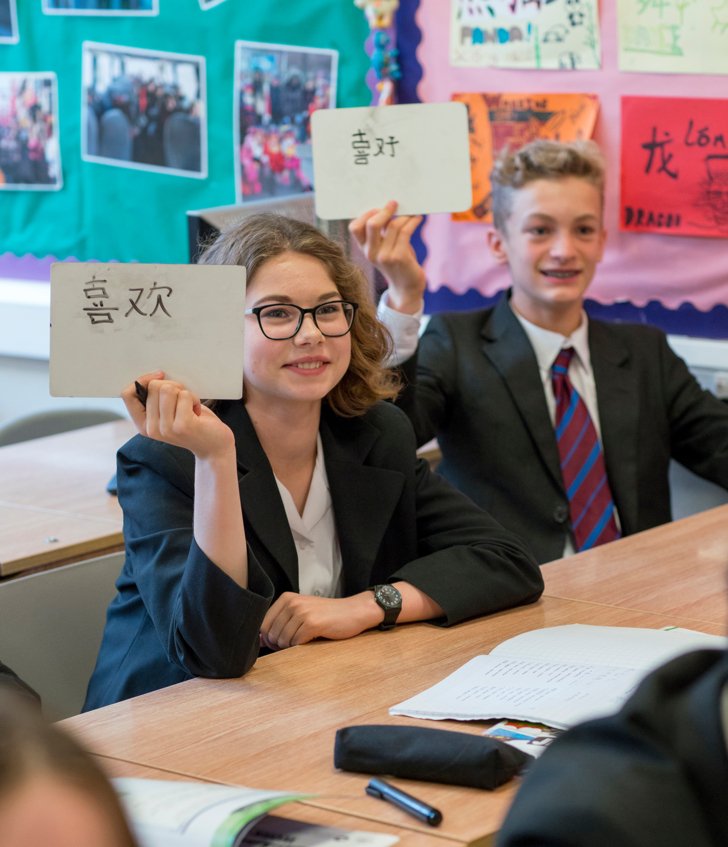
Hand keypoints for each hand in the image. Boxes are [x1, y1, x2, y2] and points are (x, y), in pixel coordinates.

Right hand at [122, 372, 233, 459]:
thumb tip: (153, 376)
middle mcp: (151, 428)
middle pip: (153, 387)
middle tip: (184, 400)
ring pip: (168, 389)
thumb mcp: (169, 412)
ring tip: (190, 406)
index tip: (160, 376)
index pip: (127, 394)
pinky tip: (197, 411)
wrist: (214, 448)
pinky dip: (194, 398)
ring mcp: (166, 428)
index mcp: (143, 424)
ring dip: (184, 392)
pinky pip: (184, 395)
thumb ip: (158, 398)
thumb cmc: (194, 424)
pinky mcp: (182, 425)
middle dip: (172, 385)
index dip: (142, 380)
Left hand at [260, 591, 380, 649]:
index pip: (263, 624)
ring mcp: (302, 612)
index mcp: (286, 598)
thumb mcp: (301, 612)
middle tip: (294, 643)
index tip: (279, 642)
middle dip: (279, 645)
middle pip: (271, 634)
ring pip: (282, 640)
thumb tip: (259, 640)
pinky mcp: (312, 623)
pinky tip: (312, 638)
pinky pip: (296, 643)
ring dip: (291, 646)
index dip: (268, 638)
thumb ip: (280, 623)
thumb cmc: (326, 615)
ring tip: (304, 640)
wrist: (353, 611)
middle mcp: (292, 603)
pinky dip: (301, 646)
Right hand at [348, 201, 424, 313]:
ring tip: (411, 214)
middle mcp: (371, 253)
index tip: (379, 208)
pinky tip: (417, 219)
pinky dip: (413, 222)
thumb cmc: (397, 262)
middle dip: (384, 210)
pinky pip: (405, 232)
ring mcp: (385, 256)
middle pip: (371, 224)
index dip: (366, 214)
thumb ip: (381, 232)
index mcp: (364, 249)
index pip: (355, 227)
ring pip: (392, 226)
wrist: (406, 287)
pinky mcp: (399, 257)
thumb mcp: (384, 247)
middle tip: (394, 204)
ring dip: (404, 216)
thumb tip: (388, 206)